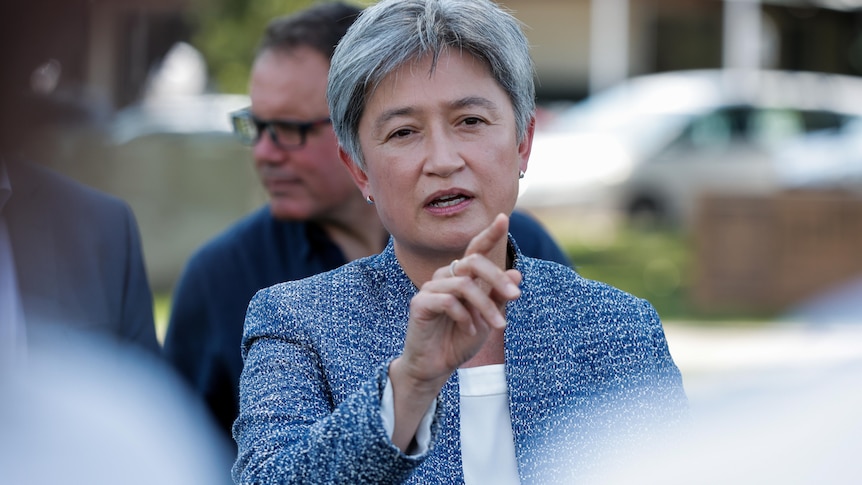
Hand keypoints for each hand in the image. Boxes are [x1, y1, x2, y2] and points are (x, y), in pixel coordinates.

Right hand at [387, 213, 520, 449]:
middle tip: (516, 297)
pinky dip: (465, 316)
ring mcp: (430, 288)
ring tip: (497, 327)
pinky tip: (469, 329)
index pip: (475, 249)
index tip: (504, 217)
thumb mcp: (489, 319)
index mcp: (462, 277)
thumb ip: (500, 298)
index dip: (489, 232)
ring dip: (486, 307)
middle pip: (473, 261)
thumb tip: (518, 273)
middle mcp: (445, 276)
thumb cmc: (460, 339)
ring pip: (465, 284)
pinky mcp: (420, 303)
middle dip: (497, 278)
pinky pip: (449, 301)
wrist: (437, 366)